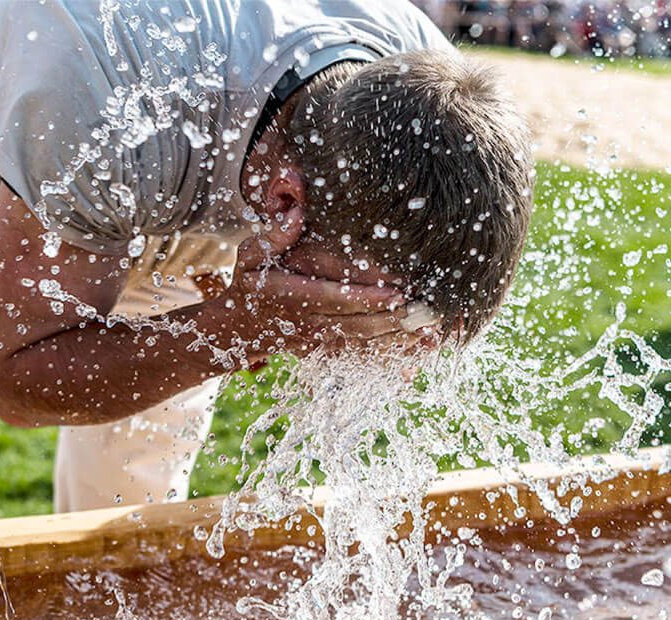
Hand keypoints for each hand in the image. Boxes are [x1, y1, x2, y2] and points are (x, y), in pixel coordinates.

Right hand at [216, 206, 416, 361]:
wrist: (240, 328)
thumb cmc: (250, 284)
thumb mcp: (251, 255)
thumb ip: (274, 235)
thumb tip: (296, 214)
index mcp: (291, 296)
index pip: (334, 297)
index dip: (367, 297)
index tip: (397, 292)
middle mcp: (307, 323)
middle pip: (357, 323)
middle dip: (394, 318)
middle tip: (427, 309)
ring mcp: (318, 341)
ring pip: (364, 342)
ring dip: (398, 336)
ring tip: (430, 326)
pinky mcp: (326, 351)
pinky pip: (362, 353)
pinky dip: (390, 350)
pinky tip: (417, 344)